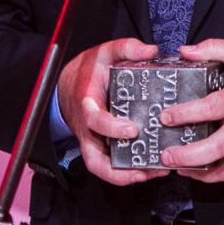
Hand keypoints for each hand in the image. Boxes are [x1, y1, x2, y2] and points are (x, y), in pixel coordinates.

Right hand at [55, 37, 166, 186]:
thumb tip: (152, 50)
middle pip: (94, 158)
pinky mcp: (100, 145)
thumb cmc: (89, 69)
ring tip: (154, 173)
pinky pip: (109, 165)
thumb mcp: (105, 52)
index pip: (94, 120)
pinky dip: (126, 172)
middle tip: (147, 169)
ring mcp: (93, 139)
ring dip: (126, 176)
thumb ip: (127, 48)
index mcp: (87, 103)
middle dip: (118, 170)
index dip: (111, 128)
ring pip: (102, 168)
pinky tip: (150, 170)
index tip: (132, 130)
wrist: (69, 83)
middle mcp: (88, 128)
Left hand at [158, 38, 223, 182]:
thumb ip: (214, 49)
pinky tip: (194, 171)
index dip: (185, 114)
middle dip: (189, 155)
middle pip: (217, 147)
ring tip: (176, 166)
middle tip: (167, 154)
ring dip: (198, 171)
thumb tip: (185, 51)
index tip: (165, 116)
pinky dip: (212, 177)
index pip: (210, 109)